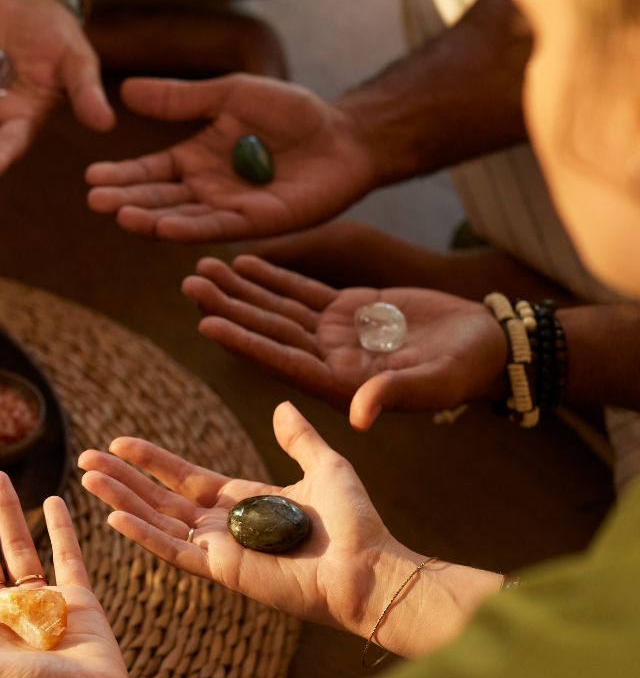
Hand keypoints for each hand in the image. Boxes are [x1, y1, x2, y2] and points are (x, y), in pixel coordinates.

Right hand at [80, 402, 404, 640]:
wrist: (369, 567)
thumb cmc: (355, 523)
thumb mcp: (326, 465)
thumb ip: (299, 439)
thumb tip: (281, 406)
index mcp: (242, 501)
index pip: (183, 477)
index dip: (151, 460)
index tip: (119, 443)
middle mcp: (223, 526)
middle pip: (158, 498)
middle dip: (122, 478)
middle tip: (85, 459)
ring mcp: (219, 550)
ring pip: (156, 521)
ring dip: (121, 500)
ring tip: (87, 479)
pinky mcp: (221, 571)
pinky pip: (173, 551)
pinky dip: (142, 535)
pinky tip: (113, 519)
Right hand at [85, 76, 373, 240]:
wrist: (345, 134)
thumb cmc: (291, 112)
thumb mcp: (230, 95)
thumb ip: (181, 98)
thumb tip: (127, 89)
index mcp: (195, 159)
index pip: (149, 171)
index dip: (122, 175)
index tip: (91, 177)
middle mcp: (205, 189)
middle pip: (158, 199)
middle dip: (127, 201)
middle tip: (96, 201)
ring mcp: (230, 209)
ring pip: (181, 218)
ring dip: (150, 220)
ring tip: (121, 216)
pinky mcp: (257, 223)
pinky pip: (218, 228)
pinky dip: (190, 229)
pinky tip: (165, 228)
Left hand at [181, 255, 504, 429]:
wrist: (489, 345)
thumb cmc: (468, 370)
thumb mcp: (435, 383)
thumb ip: (395, 394)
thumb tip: (360, 415)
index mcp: (341, 383)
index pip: (283, 360)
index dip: (244, 342)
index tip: (206, 323)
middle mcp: (328, 360)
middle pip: (268, 331)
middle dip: (228, 307)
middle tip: (188, 284)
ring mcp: (335, 335)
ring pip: (277, 309)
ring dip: (239, 290)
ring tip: (201, 269)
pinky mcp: (348, 310)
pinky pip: (301, 291)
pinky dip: (272, 277)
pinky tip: (242, 262)